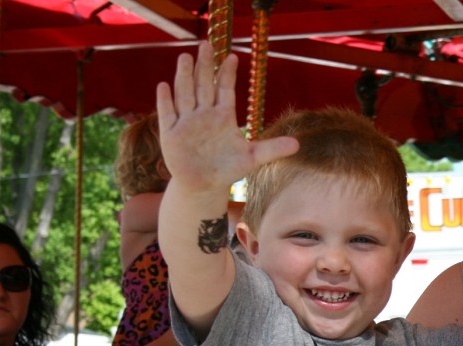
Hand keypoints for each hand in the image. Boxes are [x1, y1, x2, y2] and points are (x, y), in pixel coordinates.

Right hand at [156, 42, 297, 196]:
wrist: (204, 184)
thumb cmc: (228, 168)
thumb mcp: (252, 158)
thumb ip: (272, 149)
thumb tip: (298, 145)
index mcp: (223, 115)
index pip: (225, 89)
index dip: (228, 73)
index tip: (232, 57)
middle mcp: (204, 114)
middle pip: (204, 85)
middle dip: (205, 66)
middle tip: (207, 44)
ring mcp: (187, 122)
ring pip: (185, 94)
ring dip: (185, 76)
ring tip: (186, 57)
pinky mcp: (171, 133)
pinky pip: (167, 114)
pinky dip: (165, 101)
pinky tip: (164, 86)